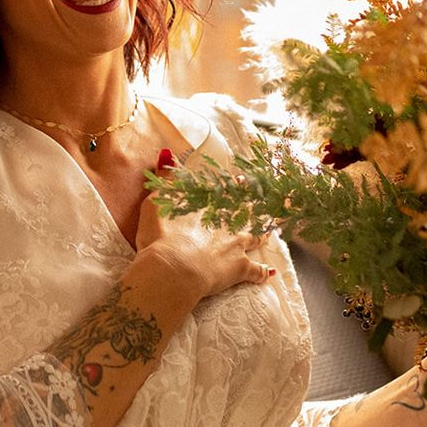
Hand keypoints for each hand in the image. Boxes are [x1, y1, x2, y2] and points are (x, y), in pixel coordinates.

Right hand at [134, 156, 271, 298]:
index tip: (242, 180)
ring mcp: (235, 246)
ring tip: (270, 230)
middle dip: (253, 207)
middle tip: (265, 202)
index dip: (233, 187)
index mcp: (206, 206)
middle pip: (244, 212)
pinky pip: (256, 271)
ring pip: (254, 237)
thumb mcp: (156, 202)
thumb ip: (165, 178)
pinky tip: (269, 273)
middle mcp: (224, 223)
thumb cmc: (161, 235)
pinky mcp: (239, 269)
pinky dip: (263, 271)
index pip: (223, 193)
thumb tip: (167, 153)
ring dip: (262, 234)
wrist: (174, 268)